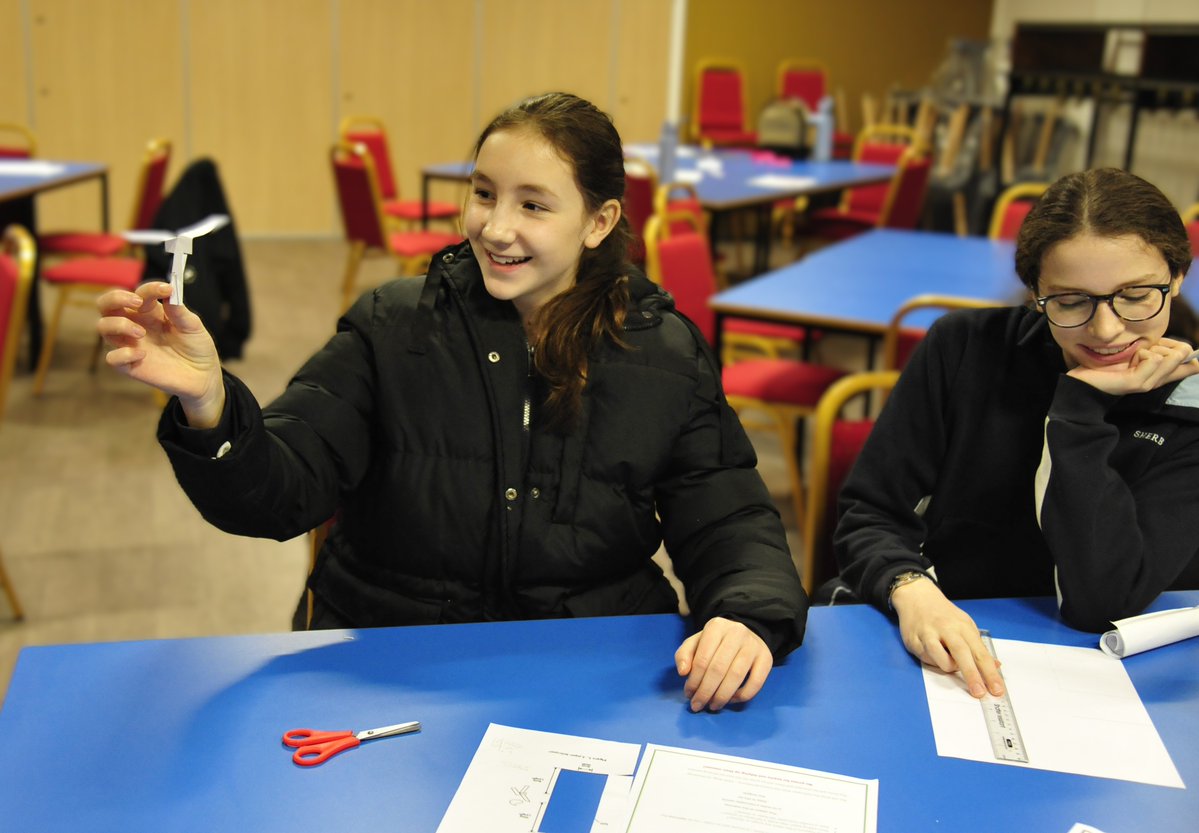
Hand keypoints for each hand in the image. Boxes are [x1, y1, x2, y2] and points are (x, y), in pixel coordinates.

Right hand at [96, 281, 225, 426]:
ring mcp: (130, 344)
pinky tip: (143, 355)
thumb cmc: (196, 347)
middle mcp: (135, 325)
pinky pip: (112, 358)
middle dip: (115, 298)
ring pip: (103, 327)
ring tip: (141, 332)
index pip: (139, 293)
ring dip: (119, 324)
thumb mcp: (193, 327)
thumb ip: (180, 311)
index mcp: (150, 312)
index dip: (150, 288)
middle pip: (106, 305)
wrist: (203, 376)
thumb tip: (170, 292)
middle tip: (138, 302)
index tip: (167, 289)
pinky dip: (123, 354)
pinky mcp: (130, 365)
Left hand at [675, 617, 772, 711]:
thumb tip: (683, 673)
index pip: (702, 659)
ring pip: (736, 676)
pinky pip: (756, 682)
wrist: (744, 634)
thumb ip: (683, 655)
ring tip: (713, 706)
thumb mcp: (696, 642)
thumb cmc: (715, 642)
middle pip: (718, 669)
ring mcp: (754, 645)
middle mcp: (737, 633)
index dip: (694, 681)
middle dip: (705, 692)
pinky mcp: (767, 658)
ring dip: (722, 696)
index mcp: (716, 626)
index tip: (688, 694)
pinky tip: (731, 700)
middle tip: (698, 705)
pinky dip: (742, 696)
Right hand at [891, 578, 1003, 698]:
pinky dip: (933, 661)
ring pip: (942, 660)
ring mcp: (929, 634)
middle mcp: (947, 629)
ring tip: (948, 662)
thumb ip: (978, 646)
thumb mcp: (965, 625)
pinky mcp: (914, 641)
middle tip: (979, 693)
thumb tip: (995, 666)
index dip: (990, 673)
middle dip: (972, 676)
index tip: (997, 690)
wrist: (917, 596)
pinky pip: (927, 659)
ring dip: (949, 668)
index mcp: (964, 626)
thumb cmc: (944, 615)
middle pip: (962, 655)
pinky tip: (933, 652)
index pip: (980, 653)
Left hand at [1068, 337, 1198, 395]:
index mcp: (1158, 374)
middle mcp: (1157, 380)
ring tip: (1134, 357)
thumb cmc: (1106, 365)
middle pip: (1182, 353)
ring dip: (1151, 348)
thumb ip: (1159, 350)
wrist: (1082, 381)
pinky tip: (1129, 361)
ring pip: (1170, 356)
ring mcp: (1148, 383)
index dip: (1185, 351)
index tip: (1165, 346)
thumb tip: (1186, 349)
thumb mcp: (1138, 353)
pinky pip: (1154, 359)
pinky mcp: (1137, 382)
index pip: (1191, 366)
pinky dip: (1141, 353)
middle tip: (1140, 352)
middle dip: (1164, 343)